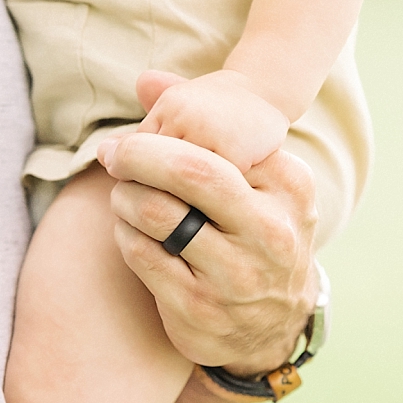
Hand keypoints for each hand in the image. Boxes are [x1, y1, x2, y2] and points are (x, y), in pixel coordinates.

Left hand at [96, 70, 319, 376]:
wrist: (275, 323)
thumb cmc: (256, 231)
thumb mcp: (256, 179)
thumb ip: (208, 126)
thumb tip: (147, 80)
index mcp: (290, 187)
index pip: (218, 142)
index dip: (163, 134)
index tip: (133, 135)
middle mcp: (271, 231)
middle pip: (189, 171)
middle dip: (138, 154)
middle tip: (113, 154)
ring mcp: (237, 275)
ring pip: (156, 214)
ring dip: (126, 198)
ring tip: (124, 196)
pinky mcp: (201, 309)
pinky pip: (143, 255)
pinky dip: (126, 235)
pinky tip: (131, 232)